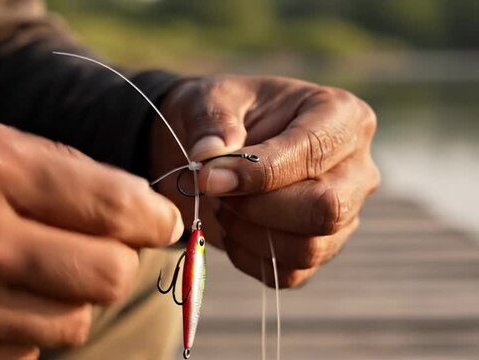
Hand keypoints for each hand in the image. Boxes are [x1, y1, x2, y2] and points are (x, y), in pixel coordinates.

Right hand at [0, 107, 182, 359]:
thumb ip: (65, 173)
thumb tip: (141, 212)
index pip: (111, 207)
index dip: (153, 216)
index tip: (162, 220)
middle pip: (106, 277)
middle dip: (119, 258)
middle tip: (102, 242)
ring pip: (72, 322)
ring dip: (71, 294)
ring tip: (34, 264)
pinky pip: (26, 352)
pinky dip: (28, 324)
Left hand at [152, 75, 378, 287]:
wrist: (217, 150)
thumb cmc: (223, 116)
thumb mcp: (212, 99)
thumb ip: (211, 121)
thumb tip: (209, 155)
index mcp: (341, 115)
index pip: (314, 152)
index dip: (258, 172)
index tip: (208, 177)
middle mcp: (356, 168)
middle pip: (326, 209)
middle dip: (258, 207)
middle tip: (217, 191)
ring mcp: (344, 214)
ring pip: (309, 248)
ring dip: (249, 233)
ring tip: (223, 204)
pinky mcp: (321, 248)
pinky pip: (291, 273)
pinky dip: (249, 257)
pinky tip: (230, 227)